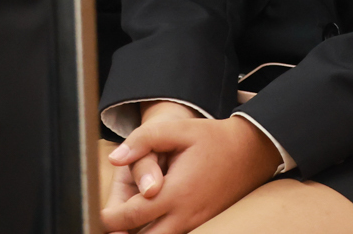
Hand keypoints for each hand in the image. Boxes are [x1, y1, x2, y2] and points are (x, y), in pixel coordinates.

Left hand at [102, 109, 279, 233]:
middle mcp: (186, 214)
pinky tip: (151, 221)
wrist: (252, 151)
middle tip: (111, 225)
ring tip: (128, 224)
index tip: (100, 213)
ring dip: (143, 233)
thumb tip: (115, 157)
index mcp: (176, 192)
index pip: (133, 215)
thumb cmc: (214, 138)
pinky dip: (160, 231)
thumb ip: (144, 140)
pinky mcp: (204, 223)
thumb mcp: (178, 130)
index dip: (112, 217)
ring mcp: (197, 222)